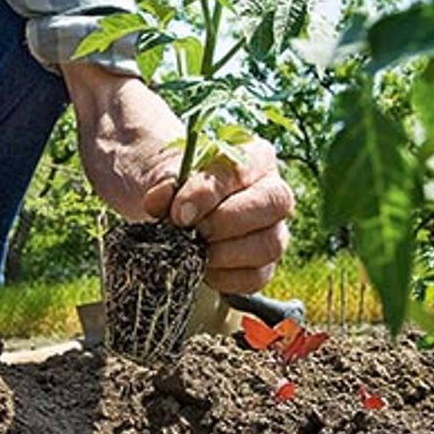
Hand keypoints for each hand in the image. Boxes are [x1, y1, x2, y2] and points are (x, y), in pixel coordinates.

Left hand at [144, 139, 294, 293]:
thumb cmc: (174, 183)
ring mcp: (274, 228)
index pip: (241, 169)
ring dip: (226, 253)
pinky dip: (225, 277)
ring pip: (271, 244)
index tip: (179, 213)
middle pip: (274, 204)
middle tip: (190, 231)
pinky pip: (257, 276)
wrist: (170, 209)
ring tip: (193, 251)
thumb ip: (162, 183)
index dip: (209, 193)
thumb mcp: (162, 172)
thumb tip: (159, 202)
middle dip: (225, 222)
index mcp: (253, 155)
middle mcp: (273, 190)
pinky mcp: (264, 264)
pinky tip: (201, 267)